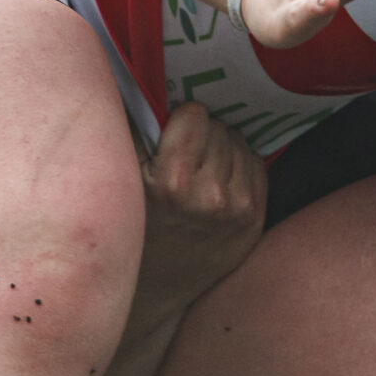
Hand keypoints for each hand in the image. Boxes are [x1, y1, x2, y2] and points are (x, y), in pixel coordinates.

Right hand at [132, 102, 267, 321]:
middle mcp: (210, 196)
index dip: (179, 121)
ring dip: (221, 149)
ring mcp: (237, 211)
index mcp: (172, 181)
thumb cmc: (126, 228)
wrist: (146, 293)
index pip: (195, 113)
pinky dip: (237, 167)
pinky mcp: (253, 222)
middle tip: (180, 156)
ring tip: (196, 172)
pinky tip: (214, 185)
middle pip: (219, 127)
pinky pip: (256, 166)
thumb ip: (131, 130)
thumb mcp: (119, 180)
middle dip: (201, 135)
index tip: (168, 136)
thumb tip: (141, 82)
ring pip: (240, 144)